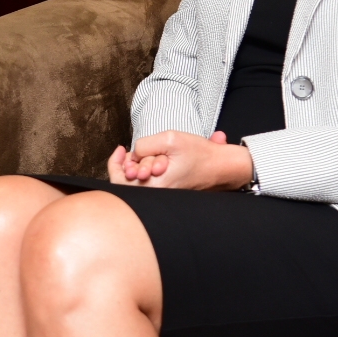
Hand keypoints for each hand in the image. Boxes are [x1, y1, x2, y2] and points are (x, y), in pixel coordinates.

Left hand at [107, 130, 253, 190]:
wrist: (221, 167)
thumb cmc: (199, 154)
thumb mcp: (170, 139)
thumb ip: (144, 145)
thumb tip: (134, 154)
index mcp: (155, 186)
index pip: (121, 182)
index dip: (115, 164)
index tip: (121, 149)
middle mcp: (157, 196)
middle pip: (126, 185)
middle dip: (126, 165)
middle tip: (132, 152)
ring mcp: (162, 197)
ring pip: (137, 185)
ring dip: (137, 167)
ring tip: (147, 156)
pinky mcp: (167, 194)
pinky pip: (147, 186)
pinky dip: (145, 173)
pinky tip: (151, 162)